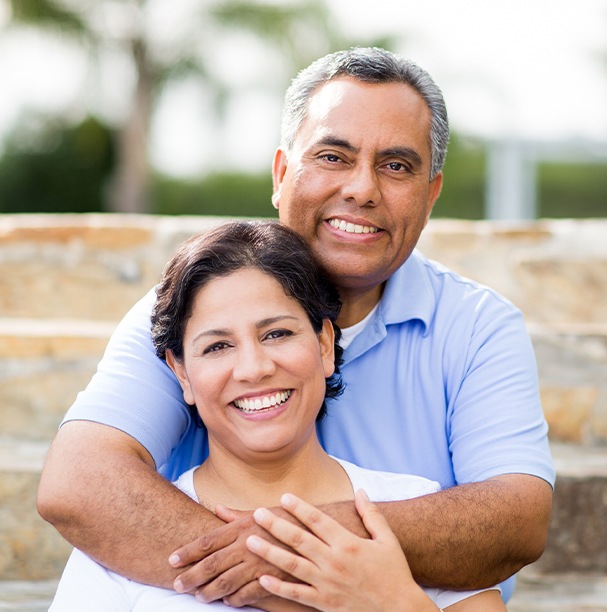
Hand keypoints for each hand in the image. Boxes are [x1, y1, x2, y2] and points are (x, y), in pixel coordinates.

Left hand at [169, 506, 297, 605]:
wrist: (320, 531)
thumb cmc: (289, 519)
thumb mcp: (261, 513)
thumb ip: (236, 515)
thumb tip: (216, 508)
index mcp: (243, 526)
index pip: (208, 540)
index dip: (188, 551)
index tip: (172, 559)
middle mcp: (248, 544)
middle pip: (212, 563)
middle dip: (192, 575)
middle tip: (176, 584)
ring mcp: (260, 563)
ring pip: (226, 582)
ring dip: (209, 591)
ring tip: (198, 596)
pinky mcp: (273, 578)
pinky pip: (248, 593)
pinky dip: (235, 599)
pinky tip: (228, 602)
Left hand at [246, 490, 438, 611]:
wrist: (400, 610)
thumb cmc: (394, 572)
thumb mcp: (386, 539)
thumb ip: (371, 514)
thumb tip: (360, 491)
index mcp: (348, 544)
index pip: (318, 520)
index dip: (300, 507)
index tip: (284, 496)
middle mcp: (334, 562)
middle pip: (299, 539)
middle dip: (276, 525)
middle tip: (257, 513)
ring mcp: (327, 584)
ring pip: (292, 565)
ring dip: (269, 552)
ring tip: (250, 542)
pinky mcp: (324, 603)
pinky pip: (297, 595)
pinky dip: (278, 588)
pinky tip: (261, 579)